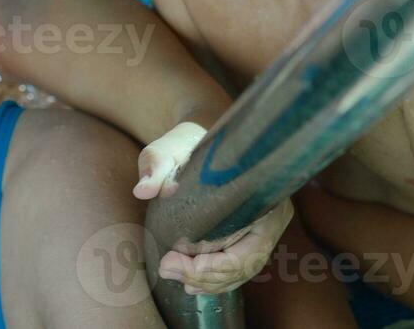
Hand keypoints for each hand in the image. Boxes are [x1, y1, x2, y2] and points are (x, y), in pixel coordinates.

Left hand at [135, 122, 294, 294]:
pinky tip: (193, 282)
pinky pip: (240, 262)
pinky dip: (218, 277)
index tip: (174, 261)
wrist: (197, 131)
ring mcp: (262, 222)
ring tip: (181, 282)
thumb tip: (143, 189)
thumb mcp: (166, 148)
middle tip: (168, 270)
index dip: (215, 266)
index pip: (250, 249)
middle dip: (208, 276)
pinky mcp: (249, 227)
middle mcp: (270, 211)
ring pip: (245, 267)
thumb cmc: (185, 139)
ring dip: (213, 282)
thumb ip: (156, 165)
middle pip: (247, 263)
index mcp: (261, 192)